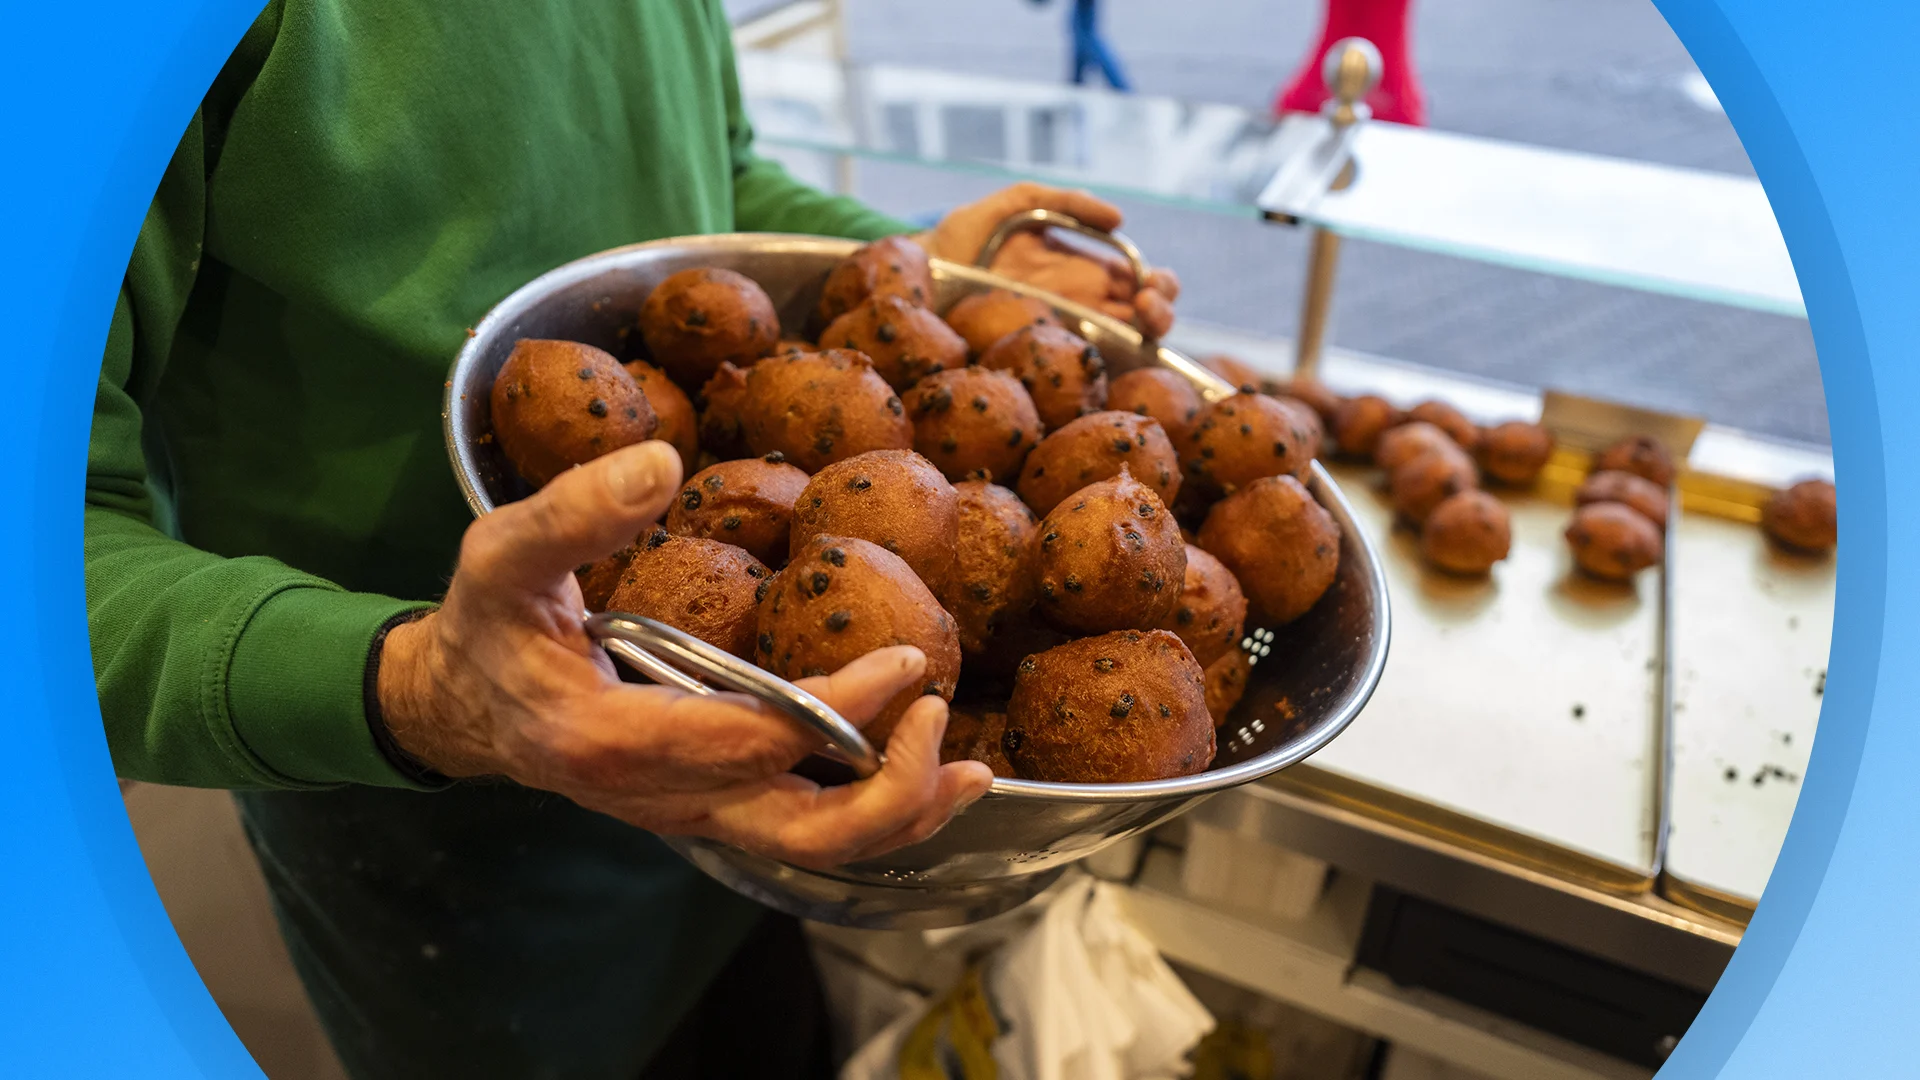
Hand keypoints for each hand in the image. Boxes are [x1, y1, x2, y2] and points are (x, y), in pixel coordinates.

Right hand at [377, 441, 994, 869]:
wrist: (463, 706)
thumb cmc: (487, 626)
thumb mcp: (501, 555)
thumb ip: (572, 511)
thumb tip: (662, 463)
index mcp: (607, 741)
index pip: (745, 743)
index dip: (832, 711)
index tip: (901, 661)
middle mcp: (659, 797)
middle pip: (796, 831)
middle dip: (886, 789)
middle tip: (938, 712)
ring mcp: (691, 813)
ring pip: (811, 847)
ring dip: (900, 816)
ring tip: (971, 769)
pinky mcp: (713, 806)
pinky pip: (805, 828)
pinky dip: (878, 812)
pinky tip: (934, 775)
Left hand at [918, 181, 1180, 337]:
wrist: (914, 276)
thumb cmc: (959, 242)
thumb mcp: (1013, 204)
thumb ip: (1062, 199)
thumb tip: (1118, 219)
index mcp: (1077, 271)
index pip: (1134, 281)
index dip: (1157, 283)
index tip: (1151, 281)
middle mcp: (1076, 306)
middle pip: (1140, 314)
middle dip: (1162, 308)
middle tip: (1152, 301)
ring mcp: (1059, 334)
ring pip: (1124, 342)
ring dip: (1150, 330)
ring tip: (1146, 318)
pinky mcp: (1040, 356)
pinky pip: (1084, 365)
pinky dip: (1116, 360)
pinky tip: (1120, 346)